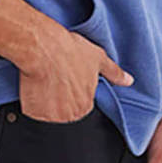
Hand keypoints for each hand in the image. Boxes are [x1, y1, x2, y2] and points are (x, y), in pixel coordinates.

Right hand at [18, 23, 134, 122]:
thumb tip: (129, 81)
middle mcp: (71, 114)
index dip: (71, 90)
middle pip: (63, 111)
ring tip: (44, 81)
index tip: (66, 79)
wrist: (44, 46)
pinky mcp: (34, 113)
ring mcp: (52, 116)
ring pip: (47, 112)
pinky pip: (32, 111)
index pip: (79, 104)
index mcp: (87, 104)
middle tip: (54, 79)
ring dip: (44, 101)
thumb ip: (114, 73)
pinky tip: (34, 85)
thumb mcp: (97, 58)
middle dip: (58, 98)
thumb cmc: (70, 49)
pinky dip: (31, 101)